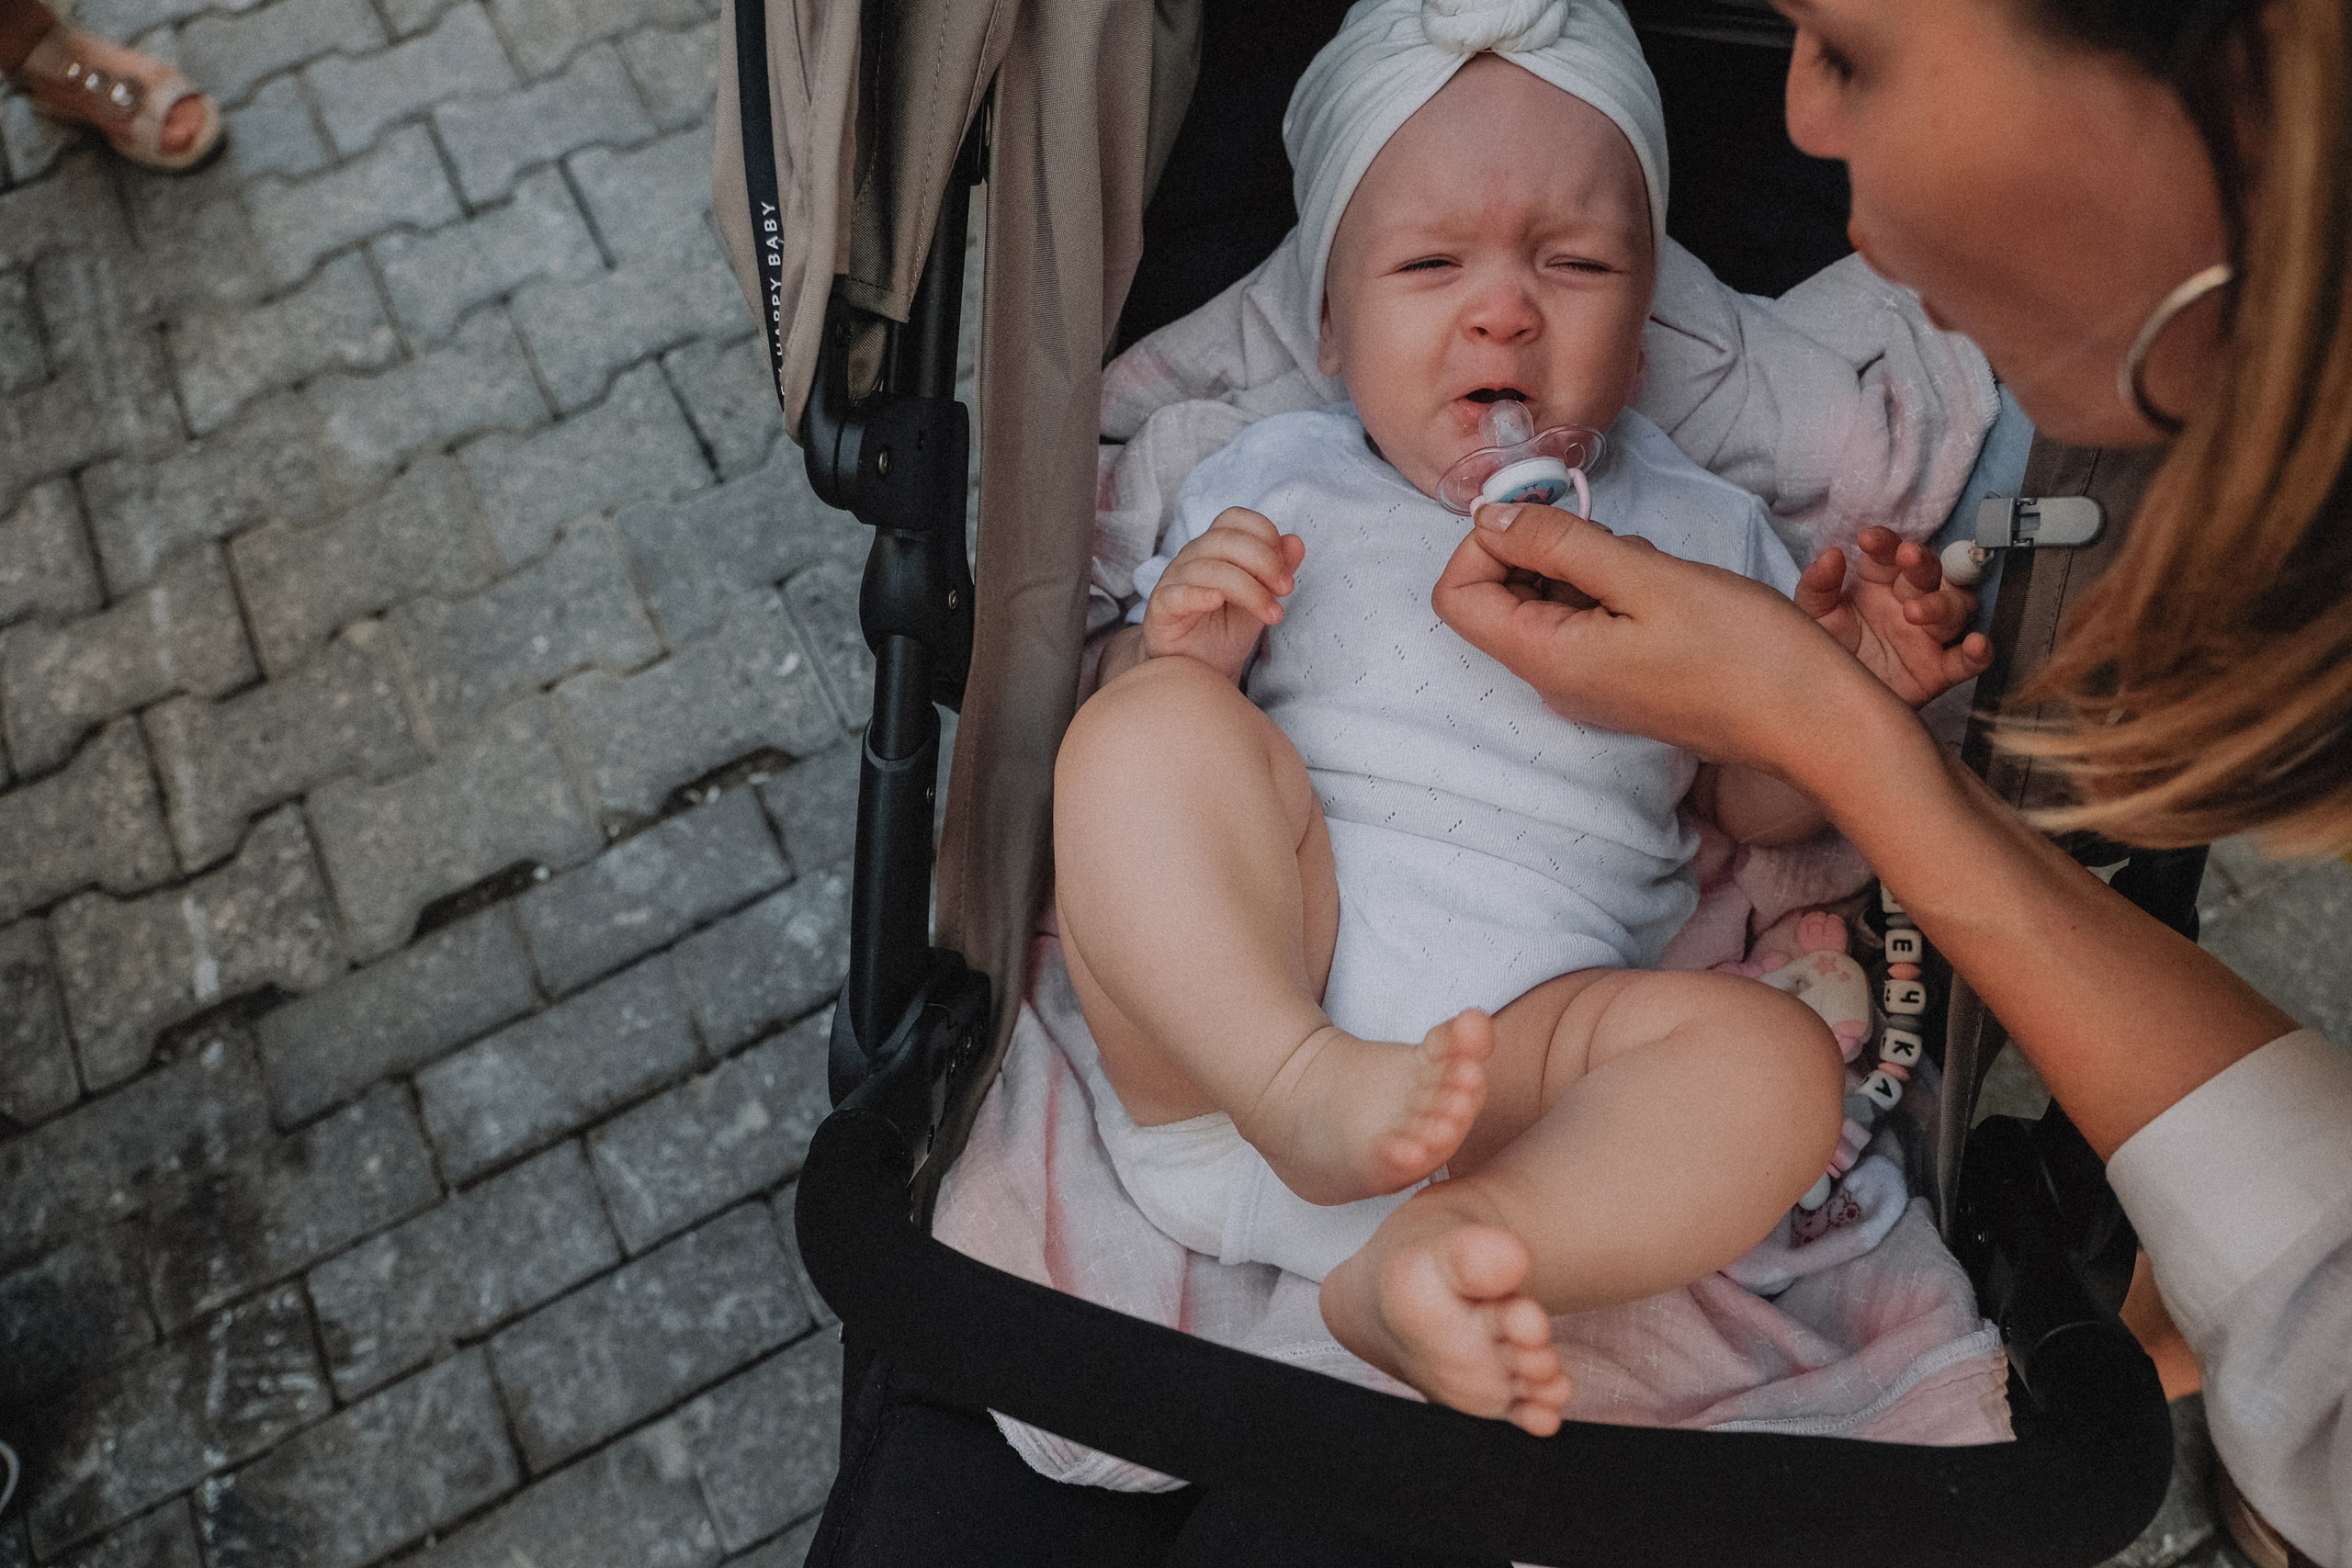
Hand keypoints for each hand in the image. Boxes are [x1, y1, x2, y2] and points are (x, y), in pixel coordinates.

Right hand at [1141, 508, 1306, 682]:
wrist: (1199, 670)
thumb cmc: (1225, 631)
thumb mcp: (1261, 599)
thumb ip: (1278, 570)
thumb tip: (1295, 541)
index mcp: (1215, 547)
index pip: (1235, 519)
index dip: (1265, 534)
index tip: (1285, 568)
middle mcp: (1192, 557)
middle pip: (1225, 539)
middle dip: (1264, 561)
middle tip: (1286, 590)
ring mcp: (1173, 581)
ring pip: (1208, 569)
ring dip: (1248, 589)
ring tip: (1272, 614)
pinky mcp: (1161, 609)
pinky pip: (1177, 594)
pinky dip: (1198, 595)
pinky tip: (1218, 602)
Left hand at [1431, 502, 1912, 787]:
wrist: (1814, 721)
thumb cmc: (1743, 652)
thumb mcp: (1645, 577)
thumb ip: (1559, 545)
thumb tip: (1491, 518)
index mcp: (1547, 660)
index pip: (1458, 595)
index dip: (1487, 542)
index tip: (1548, 516)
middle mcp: (1555, 681)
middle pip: (1497, 598)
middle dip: (1542, 548)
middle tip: (1611, 539)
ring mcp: (1588, 685)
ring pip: (1548, 603)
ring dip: (1586, 565)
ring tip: (1650, 568)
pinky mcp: (1621, 680)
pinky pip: (1587, 621)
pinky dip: (1612, 589)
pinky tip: (1664, 586)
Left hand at [1794, 527, 1992, 706]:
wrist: (1829, 704)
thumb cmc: (1826, 651)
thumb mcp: (1813, 617)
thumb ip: (1818, 586)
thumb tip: (1831, 553)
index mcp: (1878, 583)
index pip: (1889, 554)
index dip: (1884, 543)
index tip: (1867, 539)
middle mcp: (1909, 602)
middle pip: (1930, 574)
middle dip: (1922, 563)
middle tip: (1908, 557)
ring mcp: (1928, 636)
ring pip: (1955, 609)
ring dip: (1942, 604)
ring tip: (1915, 612)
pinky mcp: (1940, 671)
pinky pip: (1967, 660)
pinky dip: (1979, 652)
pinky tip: (1976, 644)